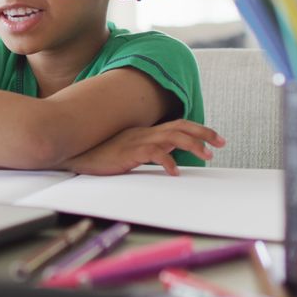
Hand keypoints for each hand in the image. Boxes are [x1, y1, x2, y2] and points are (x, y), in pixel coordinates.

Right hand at [60, 119, 224, 175]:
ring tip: (207, 155)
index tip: (215, 138)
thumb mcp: (126, 151)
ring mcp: (137, 141)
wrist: (75, 152)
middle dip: (204, 133)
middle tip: (221, 142)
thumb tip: (165, 158)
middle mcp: (144, 132)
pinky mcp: (129, 152)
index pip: (177, 125)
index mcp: (145, 131)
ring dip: (193, 144)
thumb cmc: (99, 154)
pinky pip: (154, 153)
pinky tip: (175, 171)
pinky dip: (168, 161)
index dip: (198, 129)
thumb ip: (145, 151)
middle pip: (180, 126)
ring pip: (172, 136)